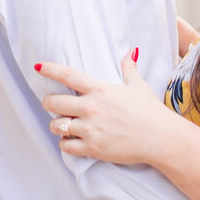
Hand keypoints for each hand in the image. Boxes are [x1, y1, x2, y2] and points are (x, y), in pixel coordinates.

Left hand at [37, 50, 176, 165]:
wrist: (161, 138)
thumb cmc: (150, 111)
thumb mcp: (138, 86)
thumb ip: (129, 68)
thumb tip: (130, 52)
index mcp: (100, 89)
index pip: (68, 75)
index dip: (50, 69)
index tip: (38, 67)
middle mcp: (91, 107)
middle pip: (53, 102)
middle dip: (49, 103)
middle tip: (52, 104)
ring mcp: (90, 129)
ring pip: (56, 126)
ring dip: (57, 125)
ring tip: (63, 125)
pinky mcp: (93, 148)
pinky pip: (66, 146)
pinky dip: (66, 143)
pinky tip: (71, 141)